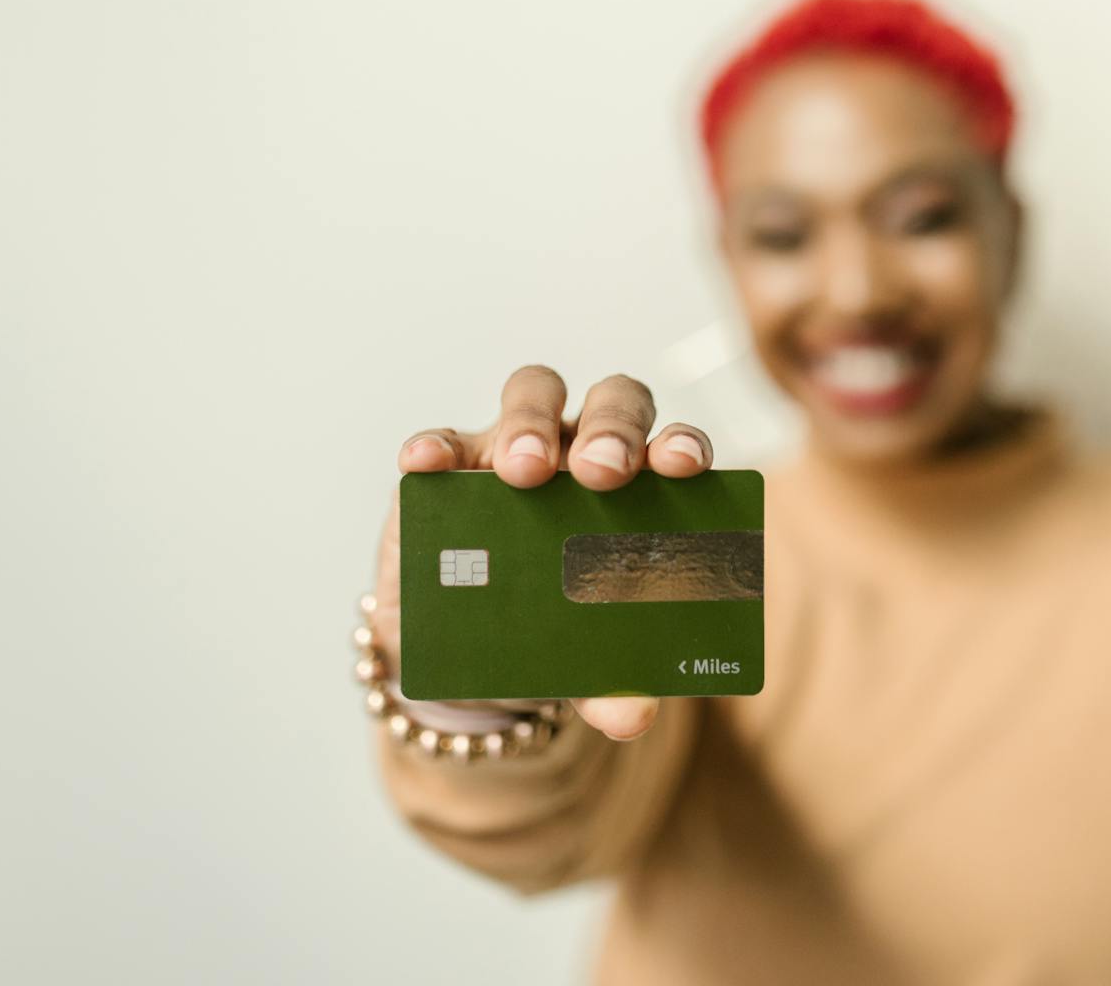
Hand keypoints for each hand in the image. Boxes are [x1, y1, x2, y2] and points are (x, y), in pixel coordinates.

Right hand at [372, 365, 714, 741]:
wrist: (474, 647)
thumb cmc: (554, 630)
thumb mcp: (585, 664)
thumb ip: (613, 687)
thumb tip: (633, 716)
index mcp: (643, 490)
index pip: (674, 448)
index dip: (683, 447)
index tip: (683, 467)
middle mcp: (587, 451)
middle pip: (613, 403)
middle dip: (613, 429)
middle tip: (603, 472)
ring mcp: (518, 448)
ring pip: (535, 395)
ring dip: (532, 424)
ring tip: (524, 471)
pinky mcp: (452, 465)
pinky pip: (445, 441)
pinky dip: (436, 446)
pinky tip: (427, 465)